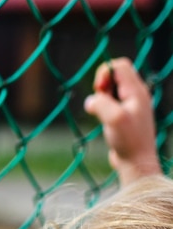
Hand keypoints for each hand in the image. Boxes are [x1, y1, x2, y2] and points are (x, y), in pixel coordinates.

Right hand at [84, 57, 160, 184]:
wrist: (136, 163)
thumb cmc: (128, 141)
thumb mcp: (114, 118)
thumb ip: (101, 102)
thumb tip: (91, 101)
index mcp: (137, 91)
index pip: (119, 65)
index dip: (104, 72)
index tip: (99, 89)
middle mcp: (136, 95)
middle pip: (114, 75)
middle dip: (101, 84)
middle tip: (100, 101)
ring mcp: (130, 105)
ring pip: (110, 89)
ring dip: (100, 97)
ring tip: (101, 113)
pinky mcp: (124, 115)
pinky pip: (109, 102)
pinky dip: (101, 106)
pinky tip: (103, 120)